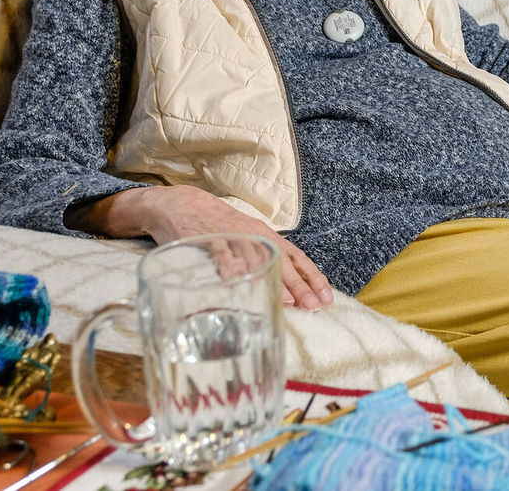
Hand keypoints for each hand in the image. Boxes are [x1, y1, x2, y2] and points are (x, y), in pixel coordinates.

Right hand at [73, 186, 334, 310]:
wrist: (183, 203)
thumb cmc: (218, 226)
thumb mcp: (245, 238)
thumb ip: (261, 259)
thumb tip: (284, 290)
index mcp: (265, 235)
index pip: (296, 256)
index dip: (312, 276)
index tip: (326, 296)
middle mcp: (253, 235)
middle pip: (282, 261)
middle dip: (299, 285)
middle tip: (313, 306)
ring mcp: (231, 236)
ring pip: (258, 259)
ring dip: (274, 280)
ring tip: (288, 302)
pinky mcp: (207, 238)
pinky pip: (221, 253)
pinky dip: (231, 267)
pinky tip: (240, 282)